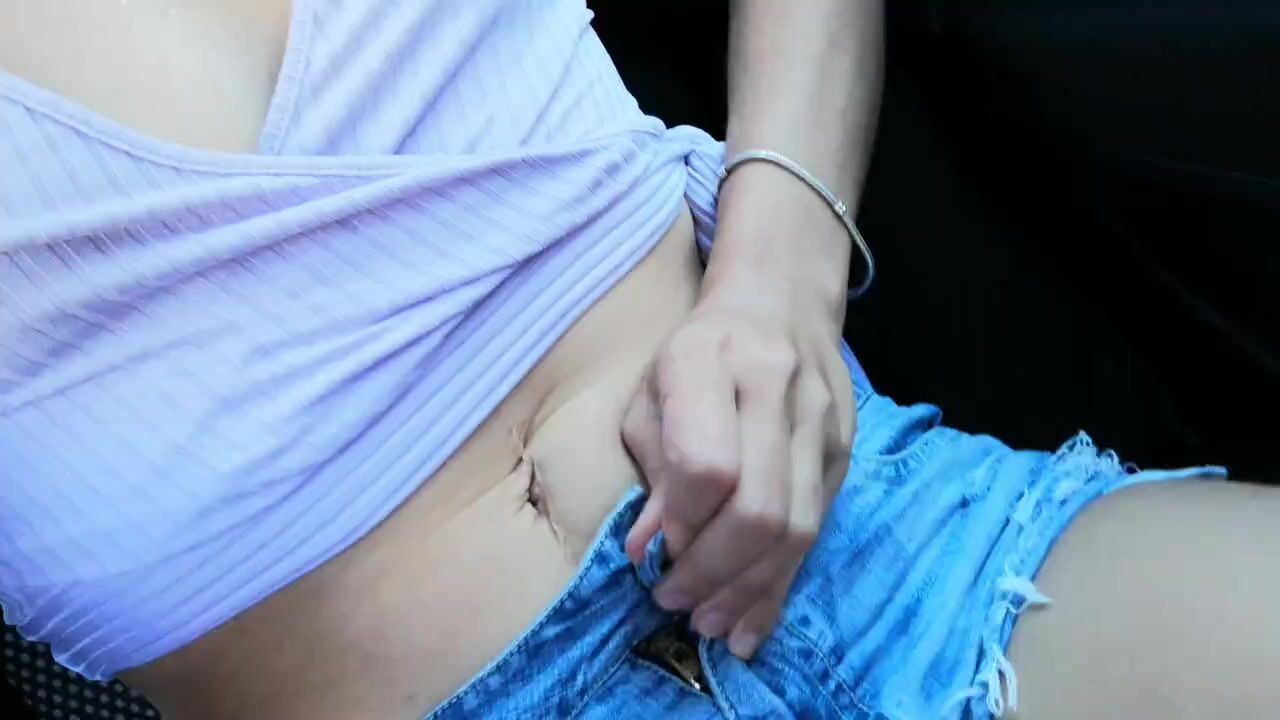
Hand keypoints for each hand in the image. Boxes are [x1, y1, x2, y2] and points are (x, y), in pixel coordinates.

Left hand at [621, 289, 854, 659]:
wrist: (779, 301)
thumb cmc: (697, 353)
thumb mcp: (651, 393)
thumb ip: (653, 468)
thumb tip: (646, 550)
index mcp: (710, 359)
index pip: (707, 464)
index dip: (682, 523)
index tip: (654, 552)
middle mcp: (775, 388)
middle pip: (760, 508)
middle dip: (714, 573)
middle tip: (676, 602)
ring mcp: (822, 422)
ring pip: (797, 528)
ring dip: (750, 590)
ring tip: (711, 624)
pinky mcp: (845, 452)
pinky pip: (819, 530)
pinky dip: (782, 584)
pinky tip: (752, 621)